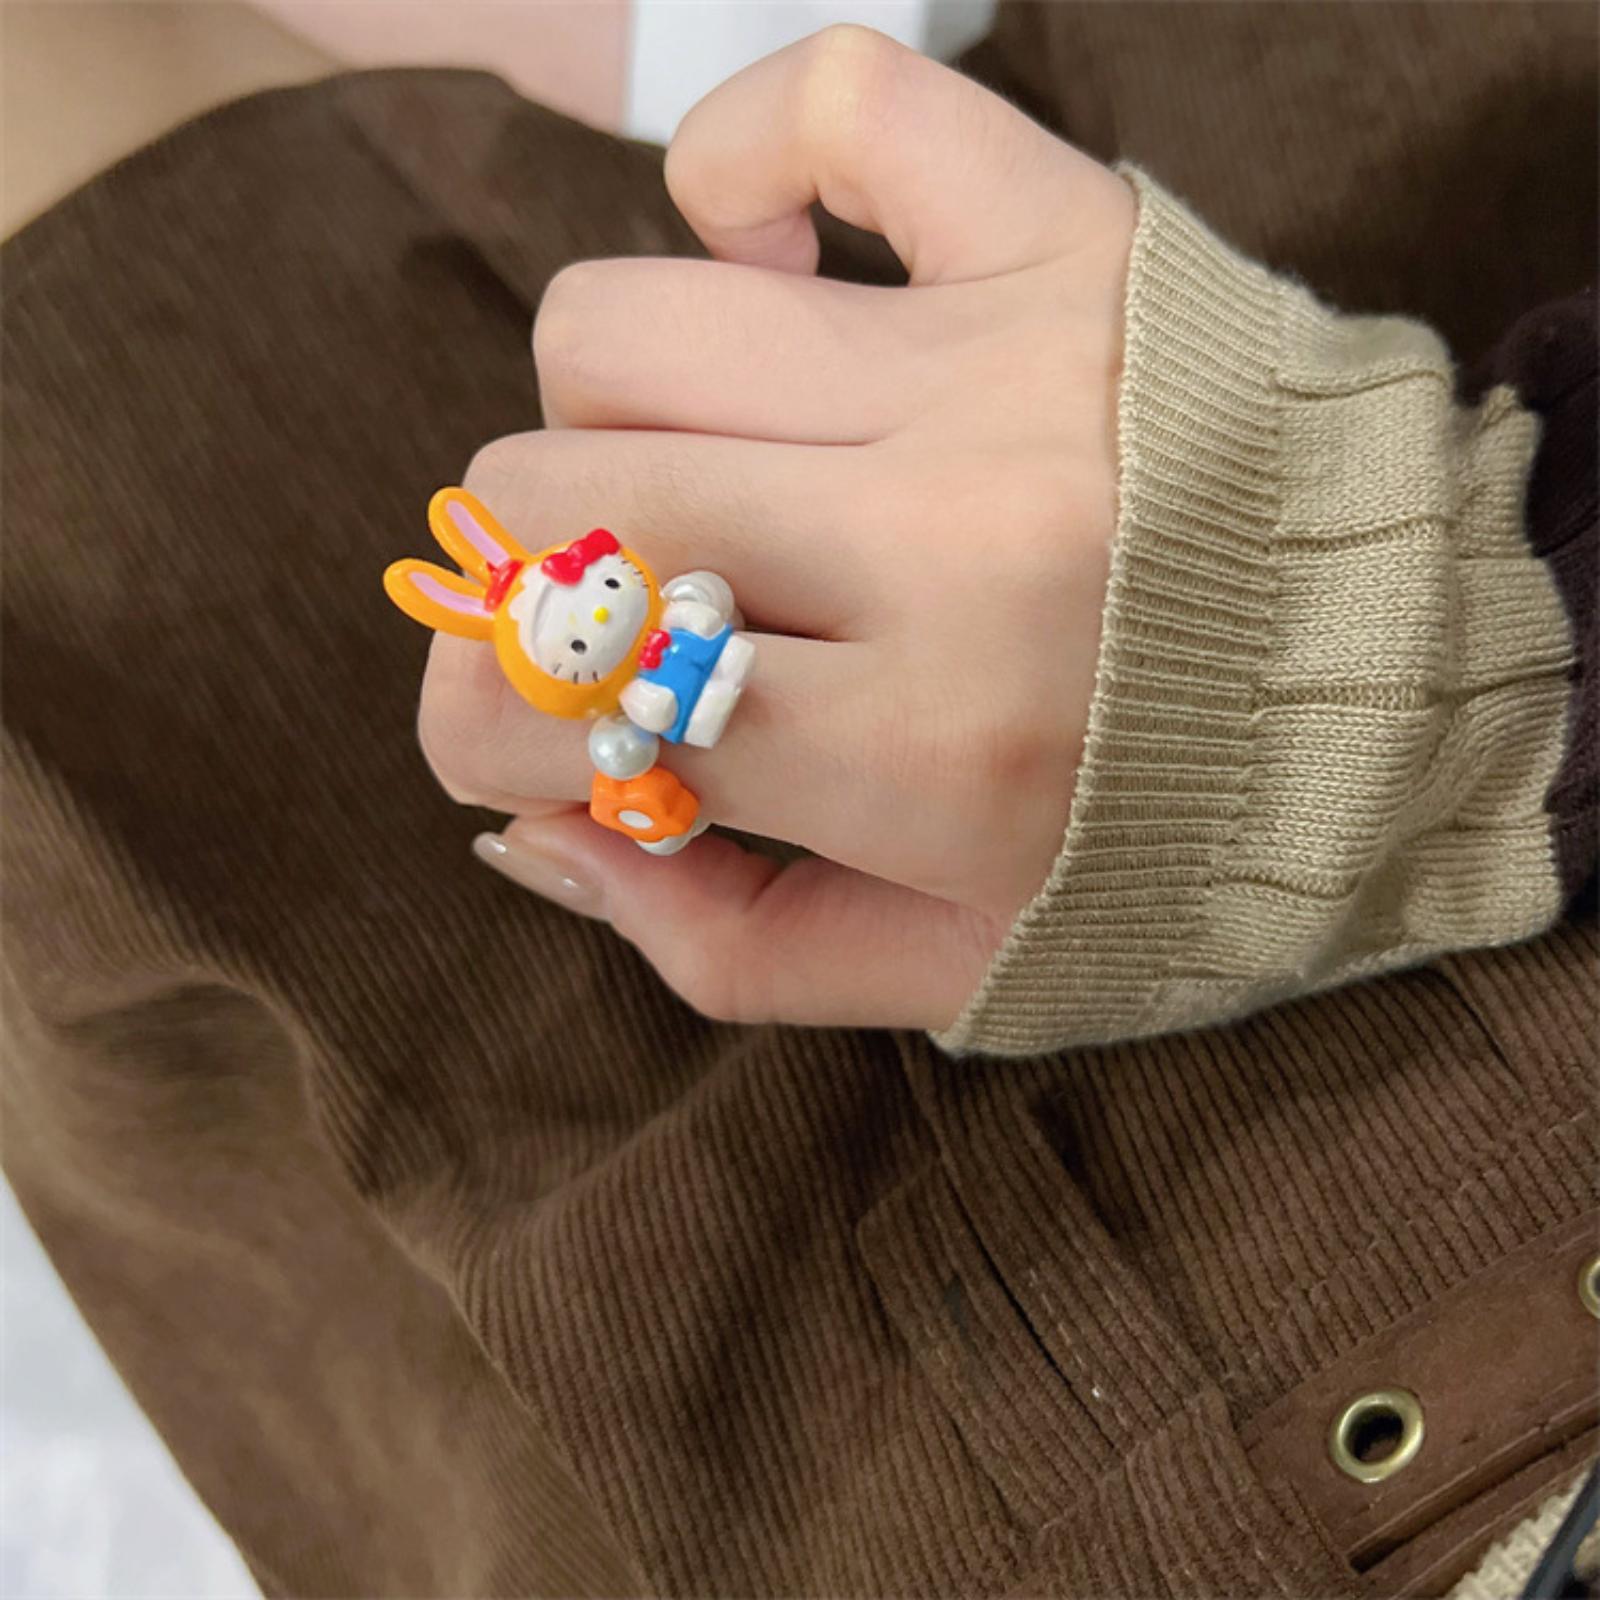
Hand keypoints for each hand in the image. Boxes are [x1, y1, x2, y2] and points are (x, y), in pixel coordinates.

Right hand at [420, 25, 1135, 1030]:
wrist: (1399, 691)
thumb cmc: (1165, 847)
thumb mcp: (950, 969)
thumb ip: (717, 942)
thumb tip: (531, 825)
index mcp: (915, 754)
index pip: (551, 702)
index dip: (471, 724)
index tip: (517, 727)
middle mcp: (940, 543)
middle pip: (552, 499)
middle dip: (529, 584)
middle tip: (613, 612)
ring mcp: (995, 368)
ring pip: (623, 327)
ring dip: (612, 417)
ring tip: (711, 467)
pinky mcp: (1059, 238)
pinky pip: (827, 109)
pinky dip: (742, 164)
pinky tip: (773, 263)